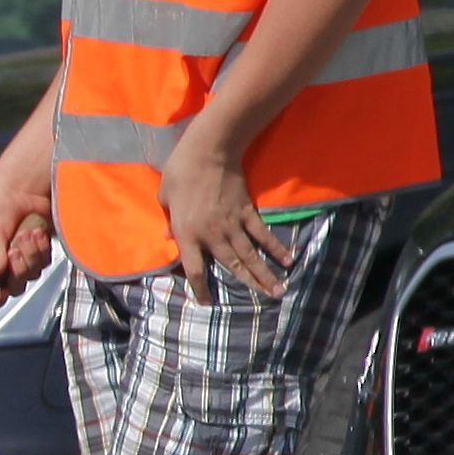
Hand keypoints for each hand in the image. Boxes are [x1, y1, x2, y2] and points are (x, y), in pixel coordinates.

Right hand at [0, 185, 53, 291]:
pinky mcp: (38, 253)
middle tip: (14, 249)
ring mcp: (21, 260)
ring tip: (26, 233)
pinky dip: (41, 248)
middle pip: (12, 287)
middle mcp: (0, 266)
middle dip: (17, 269)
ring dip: (30, 255)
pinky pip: (43, 262)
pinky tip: (36, 231)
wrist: (23, 188)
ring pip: (30, 275)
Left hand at [163, 137, 286, 296]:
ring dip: (265, 274)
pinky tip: (288, 260)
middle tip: (265, 301)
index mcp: (188, 234)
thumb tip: (167, 237)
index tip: (206, 302)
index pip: (195, 270)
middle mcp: (212, 234)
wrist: (209, 151)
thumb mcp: (166, 198)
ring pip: (250, 255)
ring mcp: (232, 224)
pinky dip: (275, 248)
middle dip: (248, 285)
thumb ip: (169, 222)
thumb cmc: (180, 173)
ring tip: (279, 291)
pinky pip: (262, 234)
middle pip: (231, 266)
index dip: (200, 289)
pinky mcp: (247, 211)